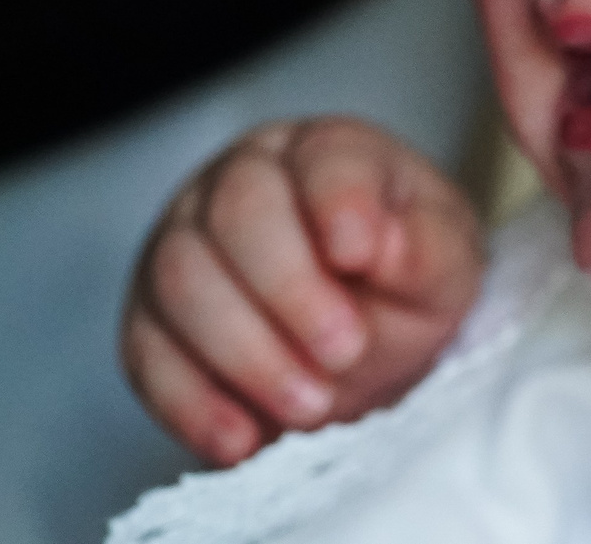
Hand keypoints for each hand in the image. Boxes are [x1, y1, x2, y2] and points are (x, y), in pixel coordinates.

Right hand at [120, 118, 483, 465]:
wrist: (364, 344)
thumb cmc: (406, 283)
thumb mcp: (445, 265)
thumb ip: (425, 245)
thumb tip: (381, 242)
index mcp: (326, 152)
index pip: (322, 160)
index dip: (338, 205)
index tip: (361, 257)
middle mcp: (242, 179)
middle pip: (236, 214)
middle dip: (289, 290)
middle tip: (346, 352)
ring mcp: (181, 241)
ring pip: (181, 279)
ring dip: (246, 353)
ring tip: (312, 404)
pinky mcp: (149, 315)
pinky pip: (145, 351)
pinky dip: (191, 401)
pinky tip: (243, 439)